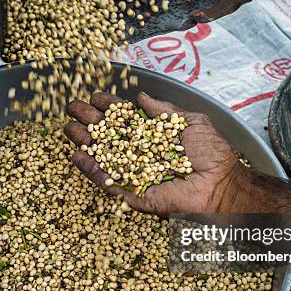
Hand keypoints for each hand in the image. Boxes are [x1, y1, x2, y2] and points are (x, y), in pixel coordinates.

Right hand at [64, 92, 244, 214]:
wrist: (220, 183)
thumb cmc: (212, 154)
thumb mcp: (190, 122)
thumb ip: (164, 111)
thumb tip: (141, 96)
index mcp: (154, 135)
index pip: (126, 120)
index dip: (110, 108)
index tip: (95, 97)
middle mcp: (142, 153)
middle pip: (110, 136)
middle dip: (90, 121)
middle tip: (74, 109)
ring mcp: (135, 174)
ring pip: (104, 157)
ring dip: (85, 143)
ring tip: (69, 129)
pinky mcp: (132, 194)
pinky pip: (108, 182)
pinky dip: (91, 170)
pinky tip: (77, 155)